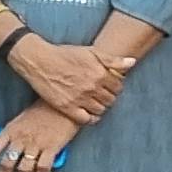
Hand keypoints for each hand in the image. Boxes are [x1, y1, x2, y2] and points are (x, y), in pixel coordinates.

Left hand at [0, 105, 80, 171]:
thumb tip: (6, 152)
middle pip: (6, 164)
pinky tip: (42, 171)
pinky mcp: (52, 148)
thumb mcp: (21, 120)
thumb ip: (12, 135)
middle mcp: (21, 138)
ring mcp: (36, 144)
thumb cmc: (43, 111)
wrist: (63, 105)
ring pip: (24, 169)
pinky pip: (43, 168)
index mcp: (11, 130)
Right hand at [7, 35, 128, 124]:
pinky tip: (89, 113)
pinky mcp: (67, 107)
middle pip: (111, 100)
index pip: (118, 87)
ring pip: (100, 110)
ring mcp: (79, 99)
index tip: (110, 85)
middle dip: (109, 96)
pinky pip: (86, 119)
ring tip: (96, 102)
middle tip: (103, 94)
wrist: (39, 61)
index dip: (116, 86)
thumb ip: (113, 60)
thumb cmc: (65, 54)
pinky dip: (91, 118)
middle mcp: (92, 88)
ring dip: (101, 107)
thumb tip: (132, 62)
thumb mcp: (91, 52)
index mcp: (99, 73)